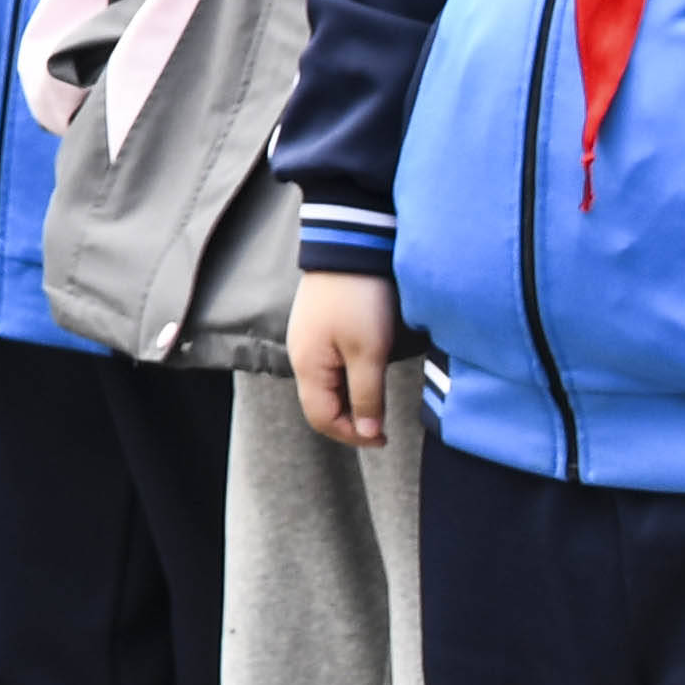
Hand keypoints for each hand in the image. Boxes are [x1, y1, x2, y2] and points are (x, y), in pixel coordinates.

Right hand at [291, 266, 407, 455]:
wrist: (349, 247)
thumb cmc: (359, 300)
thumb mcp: (370, 353)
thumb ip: (367, 396)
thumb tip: (368, 434)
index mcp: (309, 368)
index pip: (322, 419)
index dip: (353, 436)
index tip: (384, 438)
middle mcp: (301, 356)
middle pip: (321, 404)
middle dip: (350, 420)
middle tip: (383, 424)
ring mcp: (307, 339)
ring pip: (325, 385)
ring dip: (350, 399)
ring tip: (378, 400)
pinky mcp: (318, 325)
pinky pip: (328, 365)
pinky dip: (346, 379)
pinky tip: (365, 372)